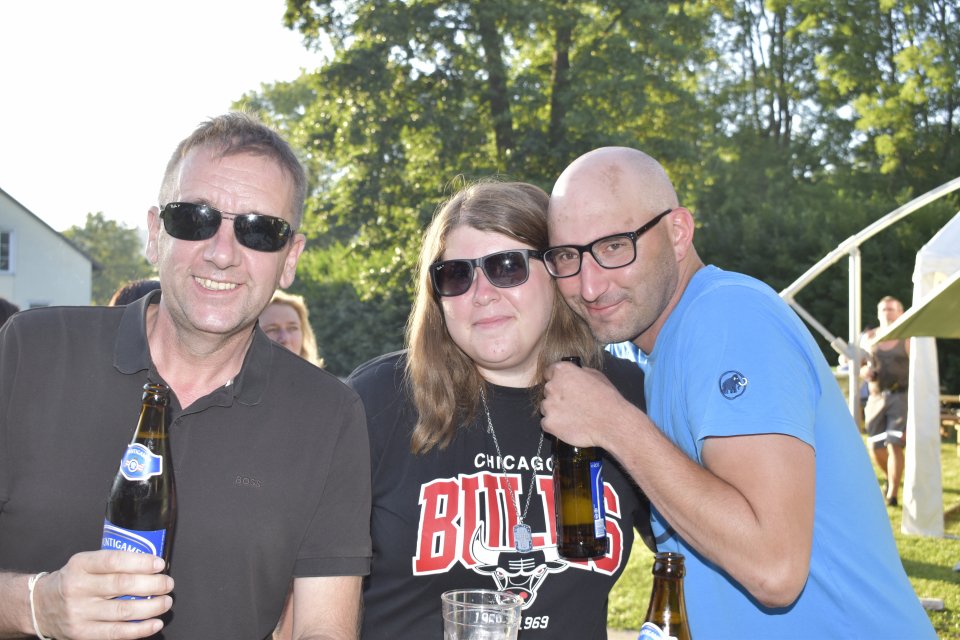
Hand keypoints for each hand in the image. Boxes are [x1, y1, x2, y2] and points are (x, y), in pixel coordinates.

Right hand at [34, 550, 172, 639]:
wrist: (41, 606)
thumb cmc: (73, 581)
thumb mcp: (85, 563)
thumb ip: (112, 562)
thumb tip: (151, 565)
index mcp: (80, 565)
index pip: (114, 561)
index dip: (140, 562)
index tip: (159, 564)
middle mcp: (78, 588)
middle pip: (122, 586)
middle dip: (152, 585)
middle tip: (167, 584)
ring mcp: (79, 613)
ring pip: (123, 611)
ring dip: (151, 607)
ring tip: (165, 602)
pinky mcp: (82, 633)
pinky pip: (116, 633)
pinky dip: (140, 629)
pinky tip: (154, 623)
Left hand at [541, 360, 632, 447]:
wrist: (611, 423)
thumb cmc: (606, 398)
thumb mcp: (597, 376)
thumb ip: (580, 372)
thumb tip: (577, 373)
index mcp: (562, 371)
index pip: (549, 372)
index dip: (557, 380)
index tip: (563, 387)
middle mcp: (552, 386)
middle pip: (547, 391)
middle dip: (557, 396)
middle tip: (572, 404)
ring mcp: (548, 406)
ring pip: (546, 407)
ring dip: (555, 411)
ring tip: (573, 416)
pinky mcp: (549, 423)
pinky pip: (546, 423)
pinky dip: (555, 425)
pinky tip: (569, 425)